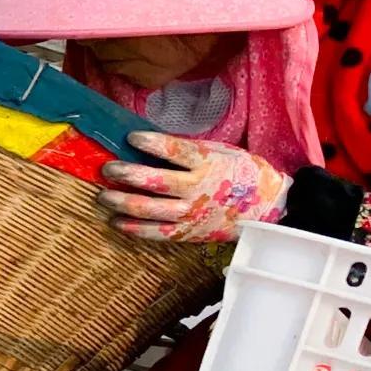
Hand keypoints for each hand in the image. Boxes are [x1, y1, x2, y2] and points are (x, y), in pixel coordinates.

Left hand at [100, 132, 289, 242]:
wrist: (266, 206)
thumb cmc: (238, 172)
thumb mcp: (219, 151)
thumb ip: (187, 150)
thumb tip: (147, 142)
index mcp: (208, 163)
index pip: (176, 151)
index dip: (152, 143)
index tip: (132, 137)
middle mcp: (197, 189)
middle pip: (156, 182)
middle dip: (127, 174)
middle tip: (108, 168)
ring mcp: (192, 213)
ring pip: (151, 210)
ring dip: (122, 202)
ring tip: (103, 196)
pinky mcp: (188, 232)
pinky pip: (157, 233)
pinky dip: (134, 229)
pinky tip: (116, 222)